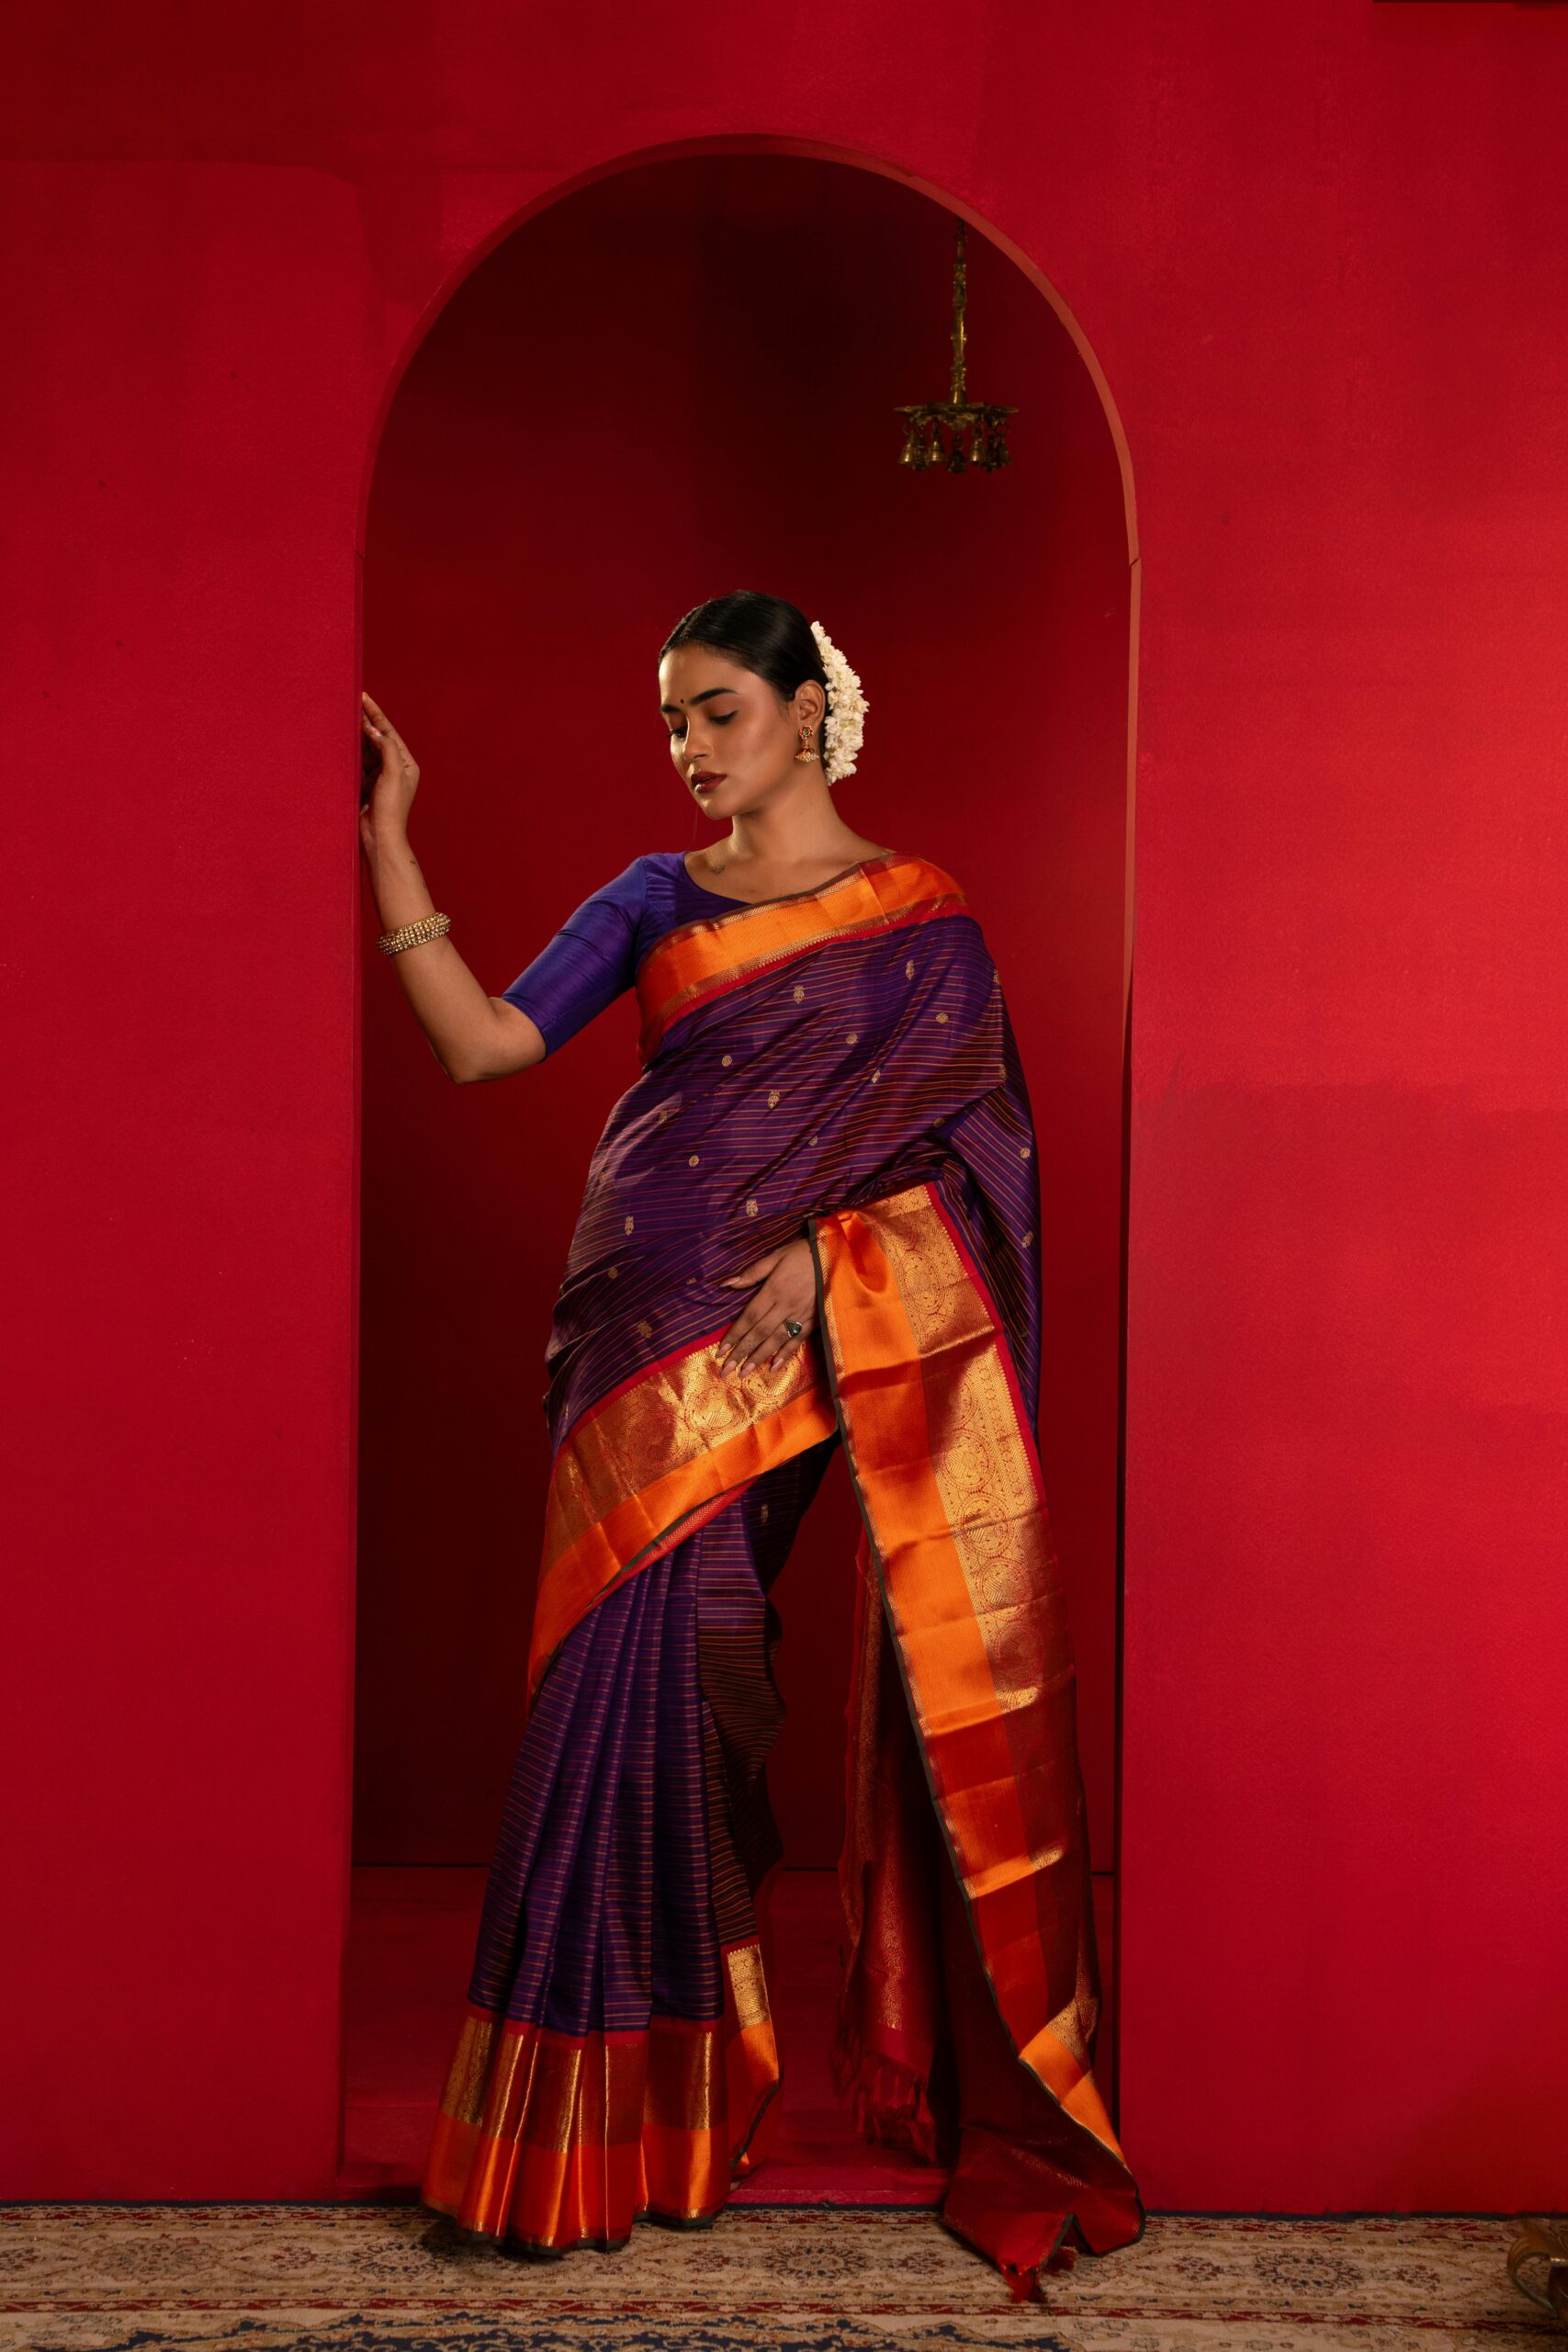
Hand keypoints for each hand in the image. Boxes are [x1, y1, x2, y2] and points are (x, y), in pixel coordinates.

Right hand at [359, 691, 421, 858]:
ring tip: (343, 717)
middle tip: (350, 703)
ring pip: (365, 750)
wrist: (379, 838)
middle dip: (364, 722)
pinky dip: (349, 753)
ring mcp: (378, 778)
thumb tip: (375, 731)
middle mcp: (394, 769)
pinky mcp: (365, 786)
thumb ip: (386, 749)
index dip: (376, 714)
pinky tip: (340, 741)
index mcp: (407, 764)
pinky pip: (356, 764)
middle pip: (377, 739)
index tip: (364, 697)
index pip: (389, 733)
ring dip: (355, 736)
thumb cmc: (391, 809)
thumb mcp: (394, 775)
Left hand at [716, 1238, 818, 1375]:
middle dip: (741, 1352)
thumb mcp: (776, 1256)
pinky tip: (773, 1366)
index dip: (734, 1335)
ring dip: (759, 1357)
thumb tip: (726, 1284)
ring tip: (744, 1372)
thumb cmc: (803, 1254)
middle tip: (726, 1370)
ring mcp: (801, 1315)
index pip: (749, 1317)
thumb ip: (752, 1272)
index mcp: (774, 1289)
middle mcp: (786, 1306)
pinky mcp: (814, 1320)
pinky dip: (785, 1354)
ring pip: (776, 1340)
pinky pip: (798, 1340)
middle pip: (759, 1332)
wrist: (837, 1256)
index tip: (720, 1350)